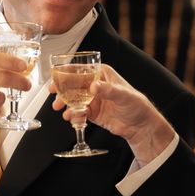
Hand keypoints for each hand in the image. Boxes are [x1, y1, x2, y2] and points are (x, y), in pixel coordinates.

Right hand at [51, 65, 175, 165]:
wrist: (140, 126)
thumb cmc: (137, 105)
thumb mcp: (124, 95)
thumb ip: (108, 90)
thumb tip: (94, 86)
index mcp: (103, 75)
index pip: (82, 69)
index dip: (67, 72)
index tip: (56, 75)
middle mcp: (96, 85)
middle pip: (74, 84)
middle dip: (62, 89)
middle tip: (54, 94)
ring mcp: (93, 100)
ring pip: (73, 99)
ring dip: (65, 103)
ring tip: (60, 109)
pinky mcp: (92, 113)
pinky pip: (78, 112)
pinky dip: (73, 114)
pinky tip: (71, 117)